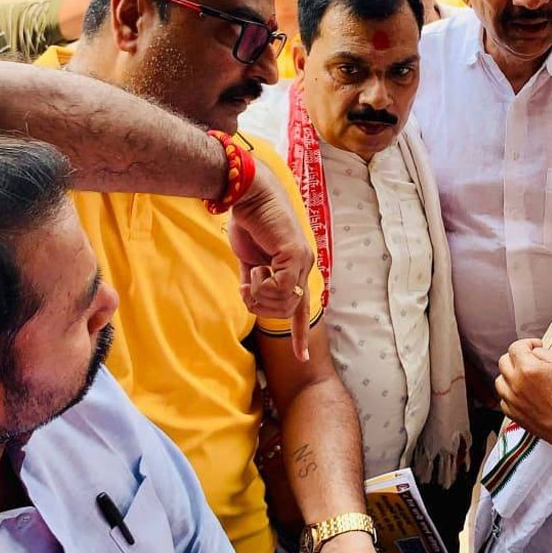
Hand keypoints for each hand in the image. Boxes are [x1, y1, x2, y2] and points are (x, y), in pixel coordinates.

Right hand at [227, 164, 315, 359]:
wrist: (248, 195)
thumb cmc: (248, 222)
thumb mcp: (250, 259)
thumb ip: (256, 280)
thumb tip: (253, 301)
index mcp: (295, 269)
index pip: (302, 308)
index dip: (300, 334)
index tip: (302, 358)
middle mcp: (303, 266)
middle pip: (287, 311)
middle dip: (263, 307)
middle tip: (248, 287)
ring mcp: (301, 260)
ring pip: (283, 303)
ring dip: (258, 295)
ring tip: (251, 273)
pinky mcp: (293, 254)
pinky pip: (279, 288)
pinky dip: (259, 285)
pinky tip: (253, 269)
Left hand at [495, 339, 551, 457]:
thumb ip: (543, 354)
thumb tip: (533, 352)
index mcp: (528, 369)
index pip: (515, 347)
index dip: (527, 343)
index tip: (536, 347)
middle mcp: (515, 385)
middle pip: (504, 362)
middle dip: (517, 358)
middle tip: (532, 360)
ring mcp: (513, 402)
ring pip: (500, 381)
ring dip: (511, 375)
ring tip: (527, 378)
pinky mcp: (514, 416)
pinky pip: (504, 399)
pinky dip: (511, 394)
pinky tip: (526, 394)